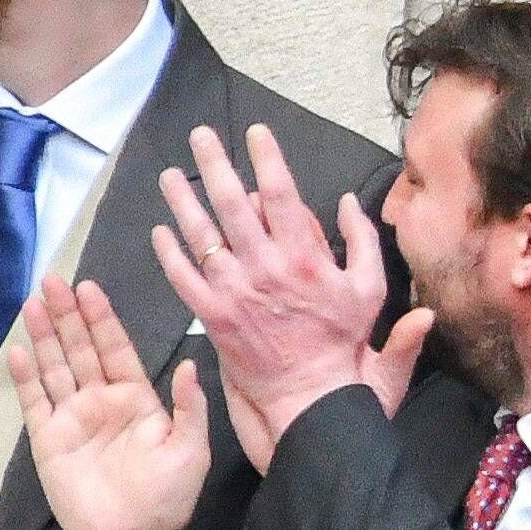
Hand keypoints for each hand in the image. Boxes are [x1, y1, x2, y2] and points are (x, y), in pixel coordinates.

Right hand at [3, 283, 218, 529]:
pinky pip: (34, 402)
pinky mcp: (48, 441)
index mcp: (137, 400)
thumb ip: (189, 407)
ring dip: (44, 336)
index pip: (116, 349)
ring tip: (32, 303)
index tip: (89, 288)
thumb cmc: (168, 499)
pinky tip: (18, 352)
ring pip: (55, 367)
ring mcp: (72, 419)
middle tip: (53, 280)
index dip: (102, 319)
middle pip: (81, 349)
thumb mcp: (191, 451)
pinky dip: (25, 378)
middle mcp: (102, 402)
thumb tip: (189, 363)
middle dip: (67, 315)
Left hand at [145, 124, 411, 452]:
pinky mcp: (212, 315)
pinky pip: (183, 277)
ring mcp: (234, 291)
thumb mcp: (370, 289)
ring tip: (170, 174)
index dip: (266, 159)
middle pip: (232, 204)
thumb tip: (349, 201)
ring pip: (202, 235)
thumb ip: (362, 241)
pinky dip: (169, 252)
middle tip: (200, 136)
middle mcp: (264, 267)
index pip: (280, 194)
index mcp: (304, 256)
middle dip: (215, 165)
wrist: (311, 396)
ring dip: (183, 201)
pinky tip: (160, 231)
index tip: (255, 133)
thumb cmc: (343, 343)